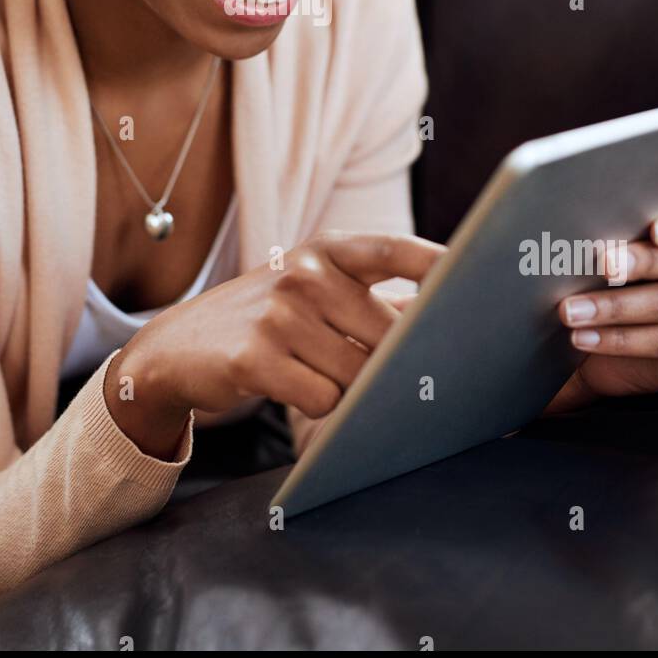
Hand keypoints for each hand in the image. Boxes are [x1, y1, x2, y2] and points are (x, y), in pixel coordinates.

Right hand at [122, 230, 444, 421]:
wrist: (179, 347)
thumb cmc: (267, 321)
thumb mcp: (314, 293)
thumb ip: (374, 303)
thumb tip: (448, 325)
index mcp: (327, 250)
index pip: (394, 250)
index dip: (438, 264)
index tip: (479, 277)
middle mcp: (305, 273)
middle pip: (387, 334)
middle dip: (396, 365)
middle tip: (397, 379)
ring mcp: (278, 314)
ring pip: (358, 373)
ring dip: (353, 391)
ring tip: (320, 377)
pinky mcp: (255, 358)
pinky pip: (321, 399)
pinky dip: (319, 406)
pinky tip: (293, 389)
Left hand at [545, 191, 657, 411]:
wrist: (640, 328)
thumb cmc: (634, 270)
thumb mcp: (637, 243)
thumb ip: (629, 231)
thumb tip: (586, 223)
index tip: (657, 230)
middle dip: (642, 262)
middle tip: (604, 265)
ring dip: (615, 307)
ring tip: (575, 310)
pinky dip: (618, 339)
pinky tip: (586, 336)